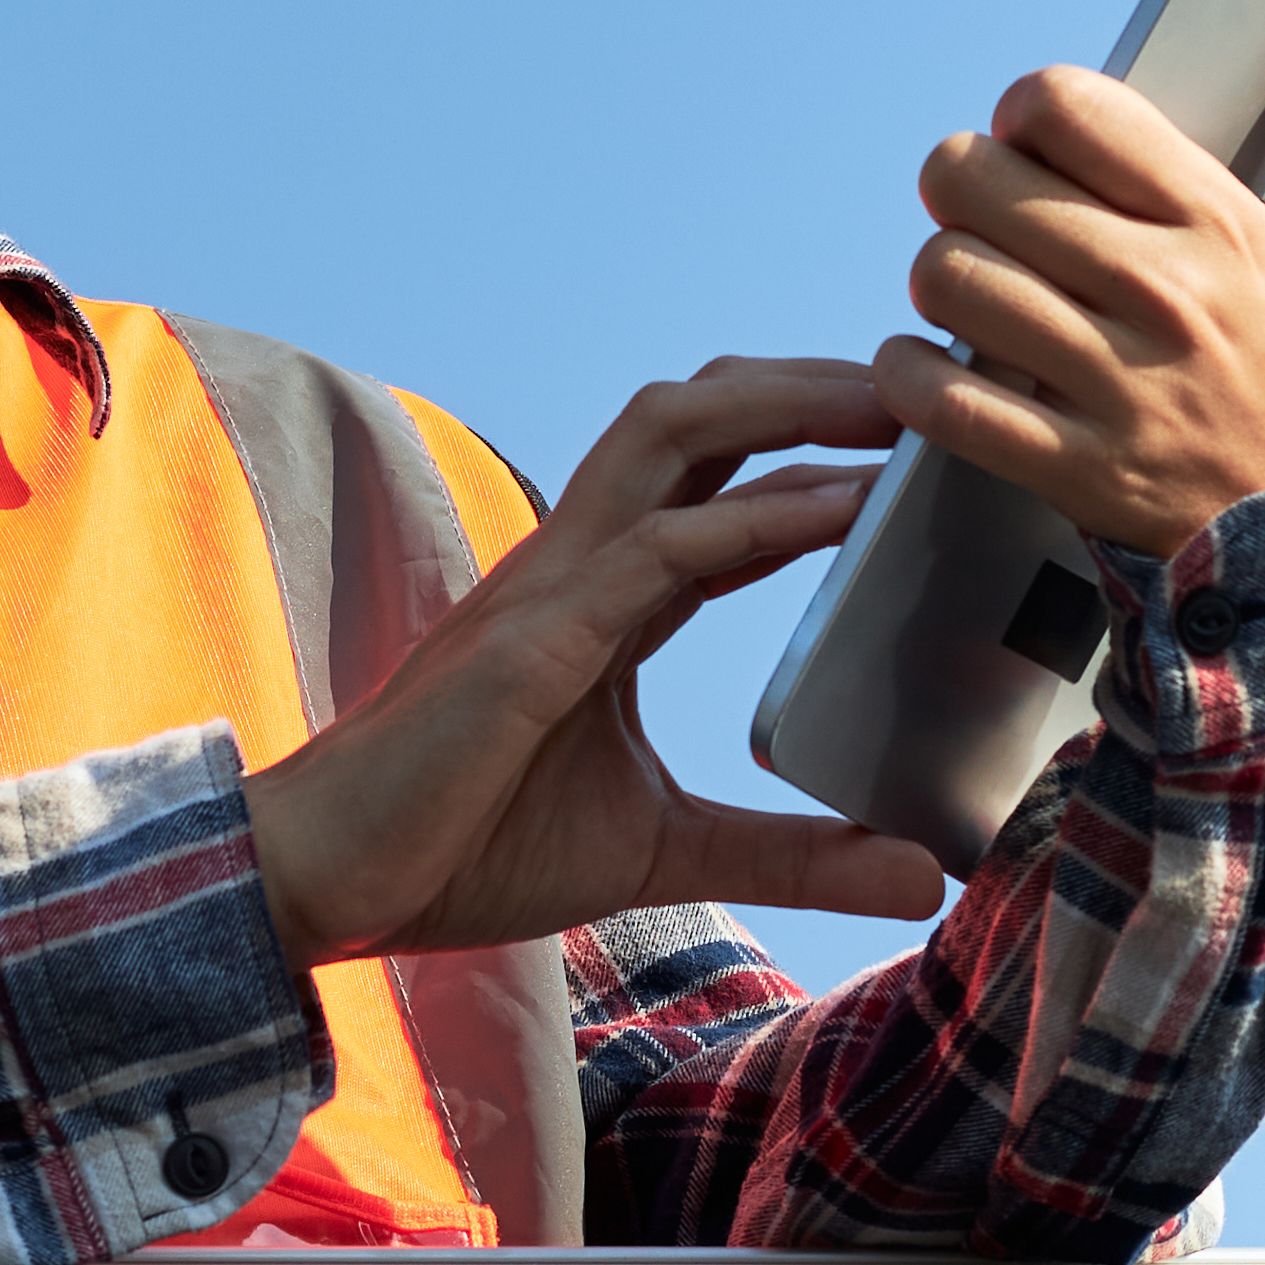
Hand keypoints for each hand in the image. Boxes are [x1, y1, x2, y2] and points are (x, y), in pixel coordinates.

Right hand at [249, 360, 952, 956]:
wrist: (330, 884)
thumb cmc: (467, 848)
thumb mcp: (665, 850)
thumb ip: (790, 852)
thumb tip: (921, 875)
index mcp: (606, 595)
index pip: (722, 479)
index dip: (817, 440)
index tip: (923, 434)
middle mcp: (579, 561)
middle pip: (702, 413)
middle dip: (815, 380)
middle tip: (933, 383)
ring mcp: (550, 585)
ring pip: (672, 433)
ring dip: (792, 403)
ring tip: (902, 404)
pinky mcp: (531, 642)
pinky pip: (655, 549)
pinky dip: (756, 517)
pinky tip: (844, 505)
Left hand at [877, 0, 1264, 553]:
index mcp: (1220, 220)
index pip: (1067, 107)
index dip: (1027, 108)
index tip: (1038, 138)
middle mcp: (1164, 294)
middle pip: (980, 183)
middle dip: (963, 183)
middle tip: (984, 207)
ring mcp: (1117, 386)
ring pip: (952, 281)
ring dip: (940, 275)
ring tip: (969, 282)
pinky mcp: (1075, 468)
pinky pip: (943, 401)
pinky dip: (909, 374)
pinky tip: (930, 362)